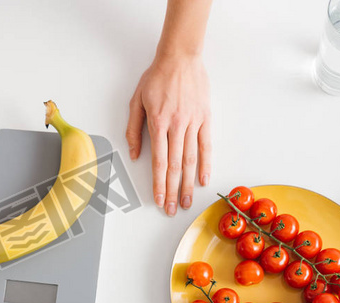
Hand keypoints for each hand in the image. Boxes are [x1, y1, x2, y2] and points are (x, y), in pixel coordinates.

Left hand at [126, 54, 210, 216]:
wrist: (180, 57)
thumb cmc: (156, 78)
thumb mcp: (136, 102)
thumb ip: (133, 130)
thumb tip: (135, 155)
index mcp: (158, 124)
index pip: (159, 162)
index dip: (159, 184)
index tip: (159, 200)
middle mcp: (176, 126)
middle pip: (175, 166)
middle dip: (173, 191)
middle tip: (173, 209)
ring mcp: (193, 123)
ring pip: (191, 159)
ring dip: (189, 184)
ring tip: (188, 202)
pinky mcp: (205, 118)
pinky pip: (206, 145)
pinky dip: (205, 163)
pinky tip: (204, 179)